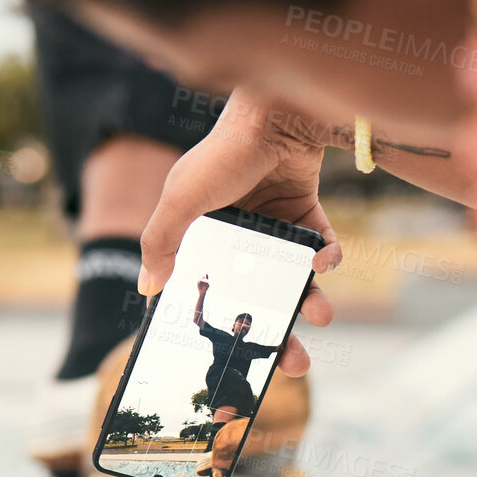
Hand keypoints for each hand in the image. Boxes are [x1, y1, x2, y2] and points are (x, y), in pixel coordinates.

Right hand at [140, 88, 338, 375]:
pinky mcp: (307, 213)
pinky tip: (324, 262)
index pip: (212, 292)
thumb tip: (149, 290)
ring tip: (320, 315)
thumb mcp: (182, 198)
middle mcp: (240, 237)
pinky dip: (327, 259)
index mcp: (204, 237)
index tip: (234, 360)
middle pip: (259, 297)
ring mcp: (275, 226)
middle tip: (295, 362)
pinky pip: (320, 247)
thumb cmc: (223, 154)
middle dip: (279, 332)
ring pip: (294, 279)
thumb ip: (161, 242)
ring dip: (310, 301)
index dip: (223, 326)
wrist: (278, 113)